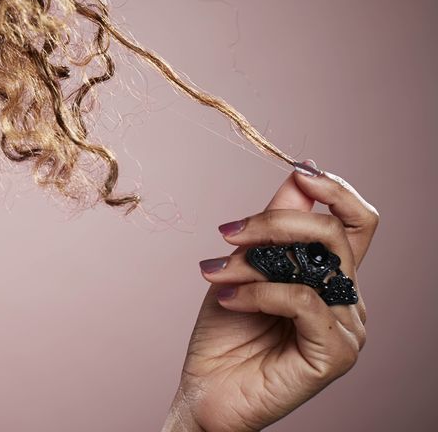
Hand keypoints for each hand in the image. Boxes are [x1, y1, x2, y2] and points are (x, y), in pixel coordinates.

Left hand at [164, 161, 378, 431]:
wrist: (206, 392)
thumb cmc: (225, 335)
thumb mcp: (242, 267)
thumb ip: (272, 228)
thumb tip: (300, 174)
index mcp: (330, 276)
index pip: (356, 222)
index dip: (336, 191)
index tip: (299, 172)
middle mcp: (346, 299)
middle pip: (333, 233)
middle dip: (275, 221)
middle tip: (227, 232)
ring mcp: (346, 328)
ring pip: (314, 265)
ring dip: (254, 261)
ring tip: (216, 274)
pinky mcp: (335, 354)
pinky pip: (304, 302)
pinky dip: (260, 292)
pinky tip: (228, 299)